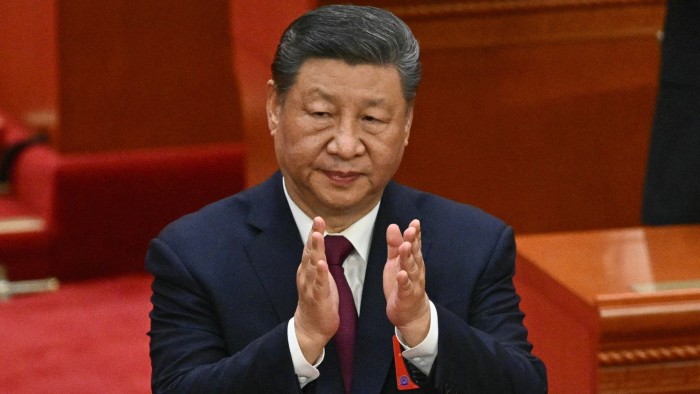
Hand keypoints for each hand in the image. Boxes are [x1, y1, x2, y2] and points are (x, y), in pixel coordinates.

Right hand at [293, 216, 338, 362]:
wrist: (310, 328)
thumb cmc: (317, 300)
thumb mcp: (318, 277)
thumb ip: (318, 261)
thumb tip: (321, 245)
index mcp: (307, 269)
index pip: (310, 248)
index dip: (314, 232)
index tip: (318, 218)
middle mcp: (305, 275)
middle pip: (309, 251)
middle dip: (314, 235)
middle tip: (317, 219)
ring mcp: (310, 286)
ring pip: (312, 265)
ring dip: (315, 250)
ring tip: (317, 235)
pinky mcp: (317, 298)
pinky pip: (319, 284)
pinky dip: (320, 273)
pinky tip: (321, 264)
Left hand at [383, 219, 430, 346]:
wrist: (411, 314)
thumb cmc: (403, 284)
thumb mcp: (396, 262)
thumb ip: (394, 245)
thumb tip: (393, 226)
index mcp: (413, 261)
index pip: (415, 245)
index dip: (415, 234)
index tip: (415, 222)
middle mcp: (416, 271)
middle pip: (415, 255)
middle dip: (413, 242)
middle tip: (411, 230)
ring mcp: (413, 284)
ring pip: (411, 270)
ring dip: (408, 258)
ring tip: (405, 247)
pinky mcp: (406, 297)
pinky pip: (406, 288)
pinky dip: (404, 281)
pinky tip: (401, 274)